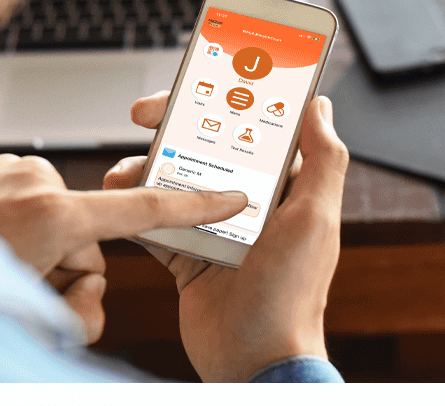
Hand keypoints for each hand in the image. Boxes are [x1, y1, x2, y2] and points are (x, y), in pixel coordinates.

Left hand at [0, 151, 247, 344]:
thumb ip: (70, 306)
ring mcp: (4, 167)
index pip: (142, 210)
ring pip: (50, 221)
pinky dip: (7, 230)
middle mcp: (33, 179)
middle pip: (87, 237)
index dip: (192, 206)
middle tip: (35, 306)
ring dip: (32, 256)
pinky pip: (16, 202)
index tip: (231, 195)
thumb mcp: (20, 312)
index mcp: (52, 214)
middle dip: (70, 276)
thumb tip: (85, 296)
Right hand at [104, 89, 348, 381]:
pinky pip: (157, 223)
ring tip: (123, 169)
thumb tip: (321, 104)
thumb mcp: (315, 221)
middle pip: (207, 144)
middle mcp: (251, 202)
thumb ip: (324, 161)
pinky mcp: (189, 257)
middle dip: (173, 124)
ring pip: (176, 179)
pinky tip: (119, 199)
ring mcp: (217, 228)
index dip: (224, 98)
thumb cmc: (291, 298)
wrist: (254, 365)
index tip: (195, 79)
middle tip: (142, 114)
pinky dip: (136, 210)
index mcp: (284, 188)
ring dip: (146, 168)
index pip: (253, 125)